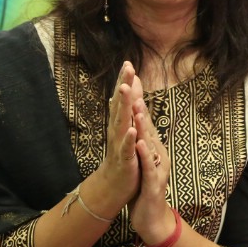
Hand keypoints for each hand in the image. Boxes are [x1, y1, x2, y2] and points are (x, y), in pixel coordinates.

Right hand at [90, 62, 141, 209]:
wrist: (114, 185)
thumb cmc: (123, 154)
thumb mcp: (127, 128)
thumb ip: (128, 107)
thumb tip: (128, 85)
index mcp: (120, 122)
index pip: (122, 98)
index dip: (124, 81)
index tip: (128, 62)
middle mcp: (117, 130)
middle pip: (120, 105)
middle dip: (124, 86)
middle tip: (127, 68)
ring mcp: (120, 144)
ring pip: (122, 122)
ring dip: (124, 106)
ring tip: (126, 89)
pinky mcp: (125, 159)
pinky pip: (127, 148)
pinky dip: (129, 139)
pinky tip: (132, 129)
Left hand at [127, 96, 174, 244]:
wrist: (152, 217)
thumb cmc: (145, 187)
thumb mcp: (142, 160)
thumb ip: (142, 141)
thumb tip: (137, 121)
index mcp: (152, 148)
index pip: (144, 120)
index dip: (138, 99)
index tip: (132, 78)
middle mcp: (157, 153)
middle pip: (148, 126)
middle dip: (141, 104)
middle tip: (135, 83)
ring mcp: (157, 167)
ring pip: (150, 143)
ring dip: (144, 125)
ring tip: (137, 108)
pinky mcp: (154, 182)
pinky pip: (149, 165)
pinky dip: (145, 153)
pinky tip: (140, 142)